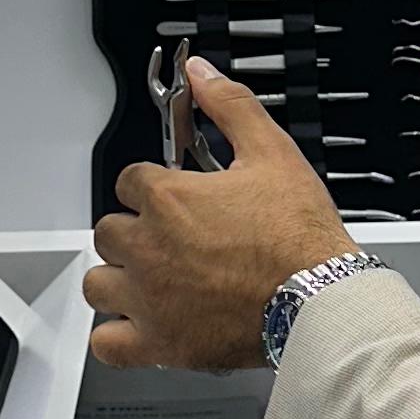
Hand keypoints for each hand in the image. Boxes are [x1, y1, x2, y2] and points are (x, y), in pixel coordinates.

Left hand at [84, 61, 358, 373]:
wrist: (320, 298)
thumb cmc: (301, 236)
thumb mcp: (272, 152)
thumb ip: (230, 107)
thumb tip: (203, 74)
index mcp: (168, 199)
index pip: (129, 181)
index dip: (151, 187)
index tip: (171, 198)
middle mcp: (148, 247)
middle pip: (109, 230)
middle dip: (135, 231)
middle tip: (168, 238)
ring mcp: (150, 298)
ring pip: (99, 283)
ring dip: (117, 279)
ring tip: (148, 279)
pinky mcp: (160, 343)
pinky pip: (108, 344)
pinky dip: (116, 337)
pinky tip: (138, 326)